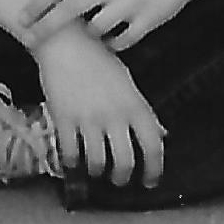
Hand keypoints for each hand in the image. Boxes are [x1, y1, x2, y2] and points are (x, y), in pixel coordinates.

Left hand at [21, 0, 213, 52]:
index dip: (37, 4)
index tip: (20, 18)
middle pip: (69, 9)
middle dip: (46, 27)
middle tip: (29, 40)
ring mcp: (130, 2)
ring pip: (95, 29)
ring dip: (89, 35)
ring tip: (92, 32)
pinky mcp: (148, 19)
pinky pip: (122, 41)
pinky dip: (113, 44)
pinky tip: (111, 41)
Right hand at [31, 25, 165, 188]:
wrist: (64, 42)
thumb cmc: (98, 59)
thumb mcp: (127, 83)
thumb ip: (142, 111)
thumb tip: (159, 134)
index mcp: (135, 105)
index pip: (153, 146)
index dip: (154, 170)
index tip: (150, 181)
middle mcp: (114, 115)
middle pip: (125, 162)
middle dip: (122, 178)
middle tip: (118, 180)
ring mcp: (88, 118)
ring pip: (97, 162)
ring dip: (97, 171)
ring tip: (95, 169)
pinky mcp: (64, 119)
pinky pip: (70, 153)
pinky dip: (72, 162)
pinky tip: (73, 160)